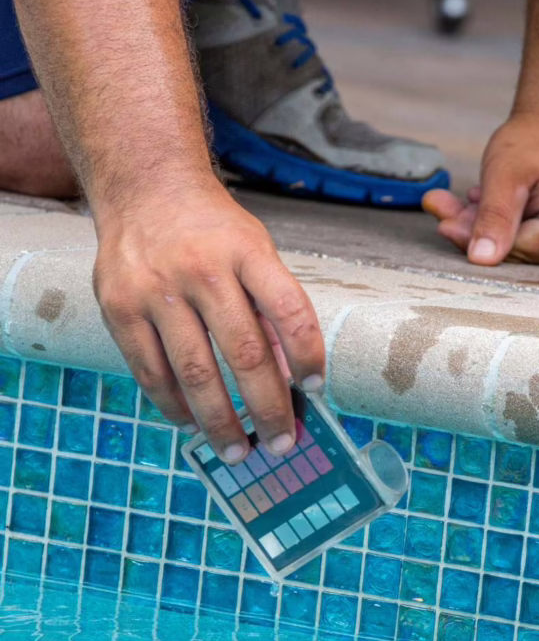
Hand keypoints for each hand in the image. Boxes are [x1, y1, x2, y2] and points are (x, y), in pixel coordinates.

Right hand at [93, 179, 325, 462]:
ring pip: (195, 373)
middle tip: (282, 444)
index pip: (290, 310)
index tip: (318, 389)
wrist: (144, 188)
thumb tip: (289, 380)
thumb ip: (272, 307)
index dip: (308, 355)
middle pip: (245, 354)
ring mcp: (156, 289)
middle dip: (268, 408)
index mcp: (248, 252)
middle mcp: (202, 269)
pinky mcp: (119, 307)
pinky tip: (192, 423)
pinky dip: (173, 405)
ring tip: (239, 451)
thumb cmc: (214, 232)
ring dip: (220, 422)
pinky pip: (150, 371)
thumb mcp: (256, 250)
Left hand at [423, 114, 538, 266]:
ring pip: (519, 243)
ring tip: (459, 201)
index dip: (477, 239)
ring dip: (486, 224)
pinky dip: (502, 221)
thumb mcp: (506, 174)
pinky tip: (481, 201)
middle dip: (477, 230)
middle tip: (442, 209)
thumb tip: (481, 259)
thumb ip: (493, 218)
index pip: (515, 251)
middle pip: (517, 250)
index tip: (445, 225)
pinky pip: (528, 235)